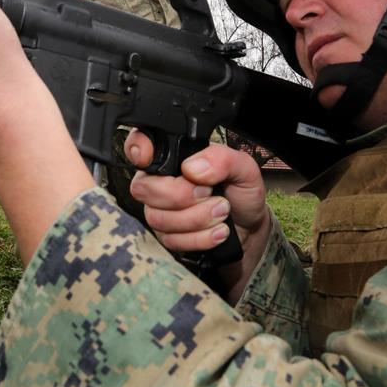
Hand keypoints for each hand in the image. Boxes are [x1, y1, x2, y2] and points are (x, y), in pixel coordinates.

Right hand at [124, 130, 270, 302]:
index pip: (138, 146)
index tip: (146, 157)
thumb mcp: (243, 168)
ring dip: (197, 218)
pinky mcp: (166, 237)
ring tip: (222, 211)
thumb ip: (222, 159)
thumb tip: (192, 168)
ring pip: (158, 218)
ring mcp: (159, 211)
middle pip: (144, 189)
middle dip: (182, 196)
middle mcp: (159, 182)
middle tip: (211, 193)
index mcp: (174, 158)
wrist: (249, 227)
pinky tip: (218, 230)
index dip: (136, 148)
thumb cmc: (241, 193)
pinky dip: (201, 238)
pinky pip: (171, 240)